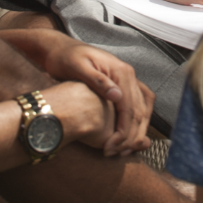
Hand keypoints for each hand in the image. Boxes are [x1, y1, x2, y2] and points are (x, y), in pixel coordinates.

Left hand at [39, 36, 152, 156]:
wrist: (60, 50)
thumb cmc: (65, 58)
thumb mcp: (77, 67)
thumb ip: (97, 80)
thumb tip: (117, 96)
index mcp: (121, 71)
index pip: (130, 107)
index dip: (123, 131)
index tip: (112, 147)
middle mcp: (128, 74)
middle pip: (139, 112)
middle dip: (130, 136)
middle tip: (116, 153)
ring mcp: (127, 79)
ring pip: (142, 110)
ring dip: (135, 132)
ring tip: (121, 149)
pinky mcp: (122, 84)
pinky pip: (138, 105)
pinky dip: (136, 122)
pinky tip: (126, 135)